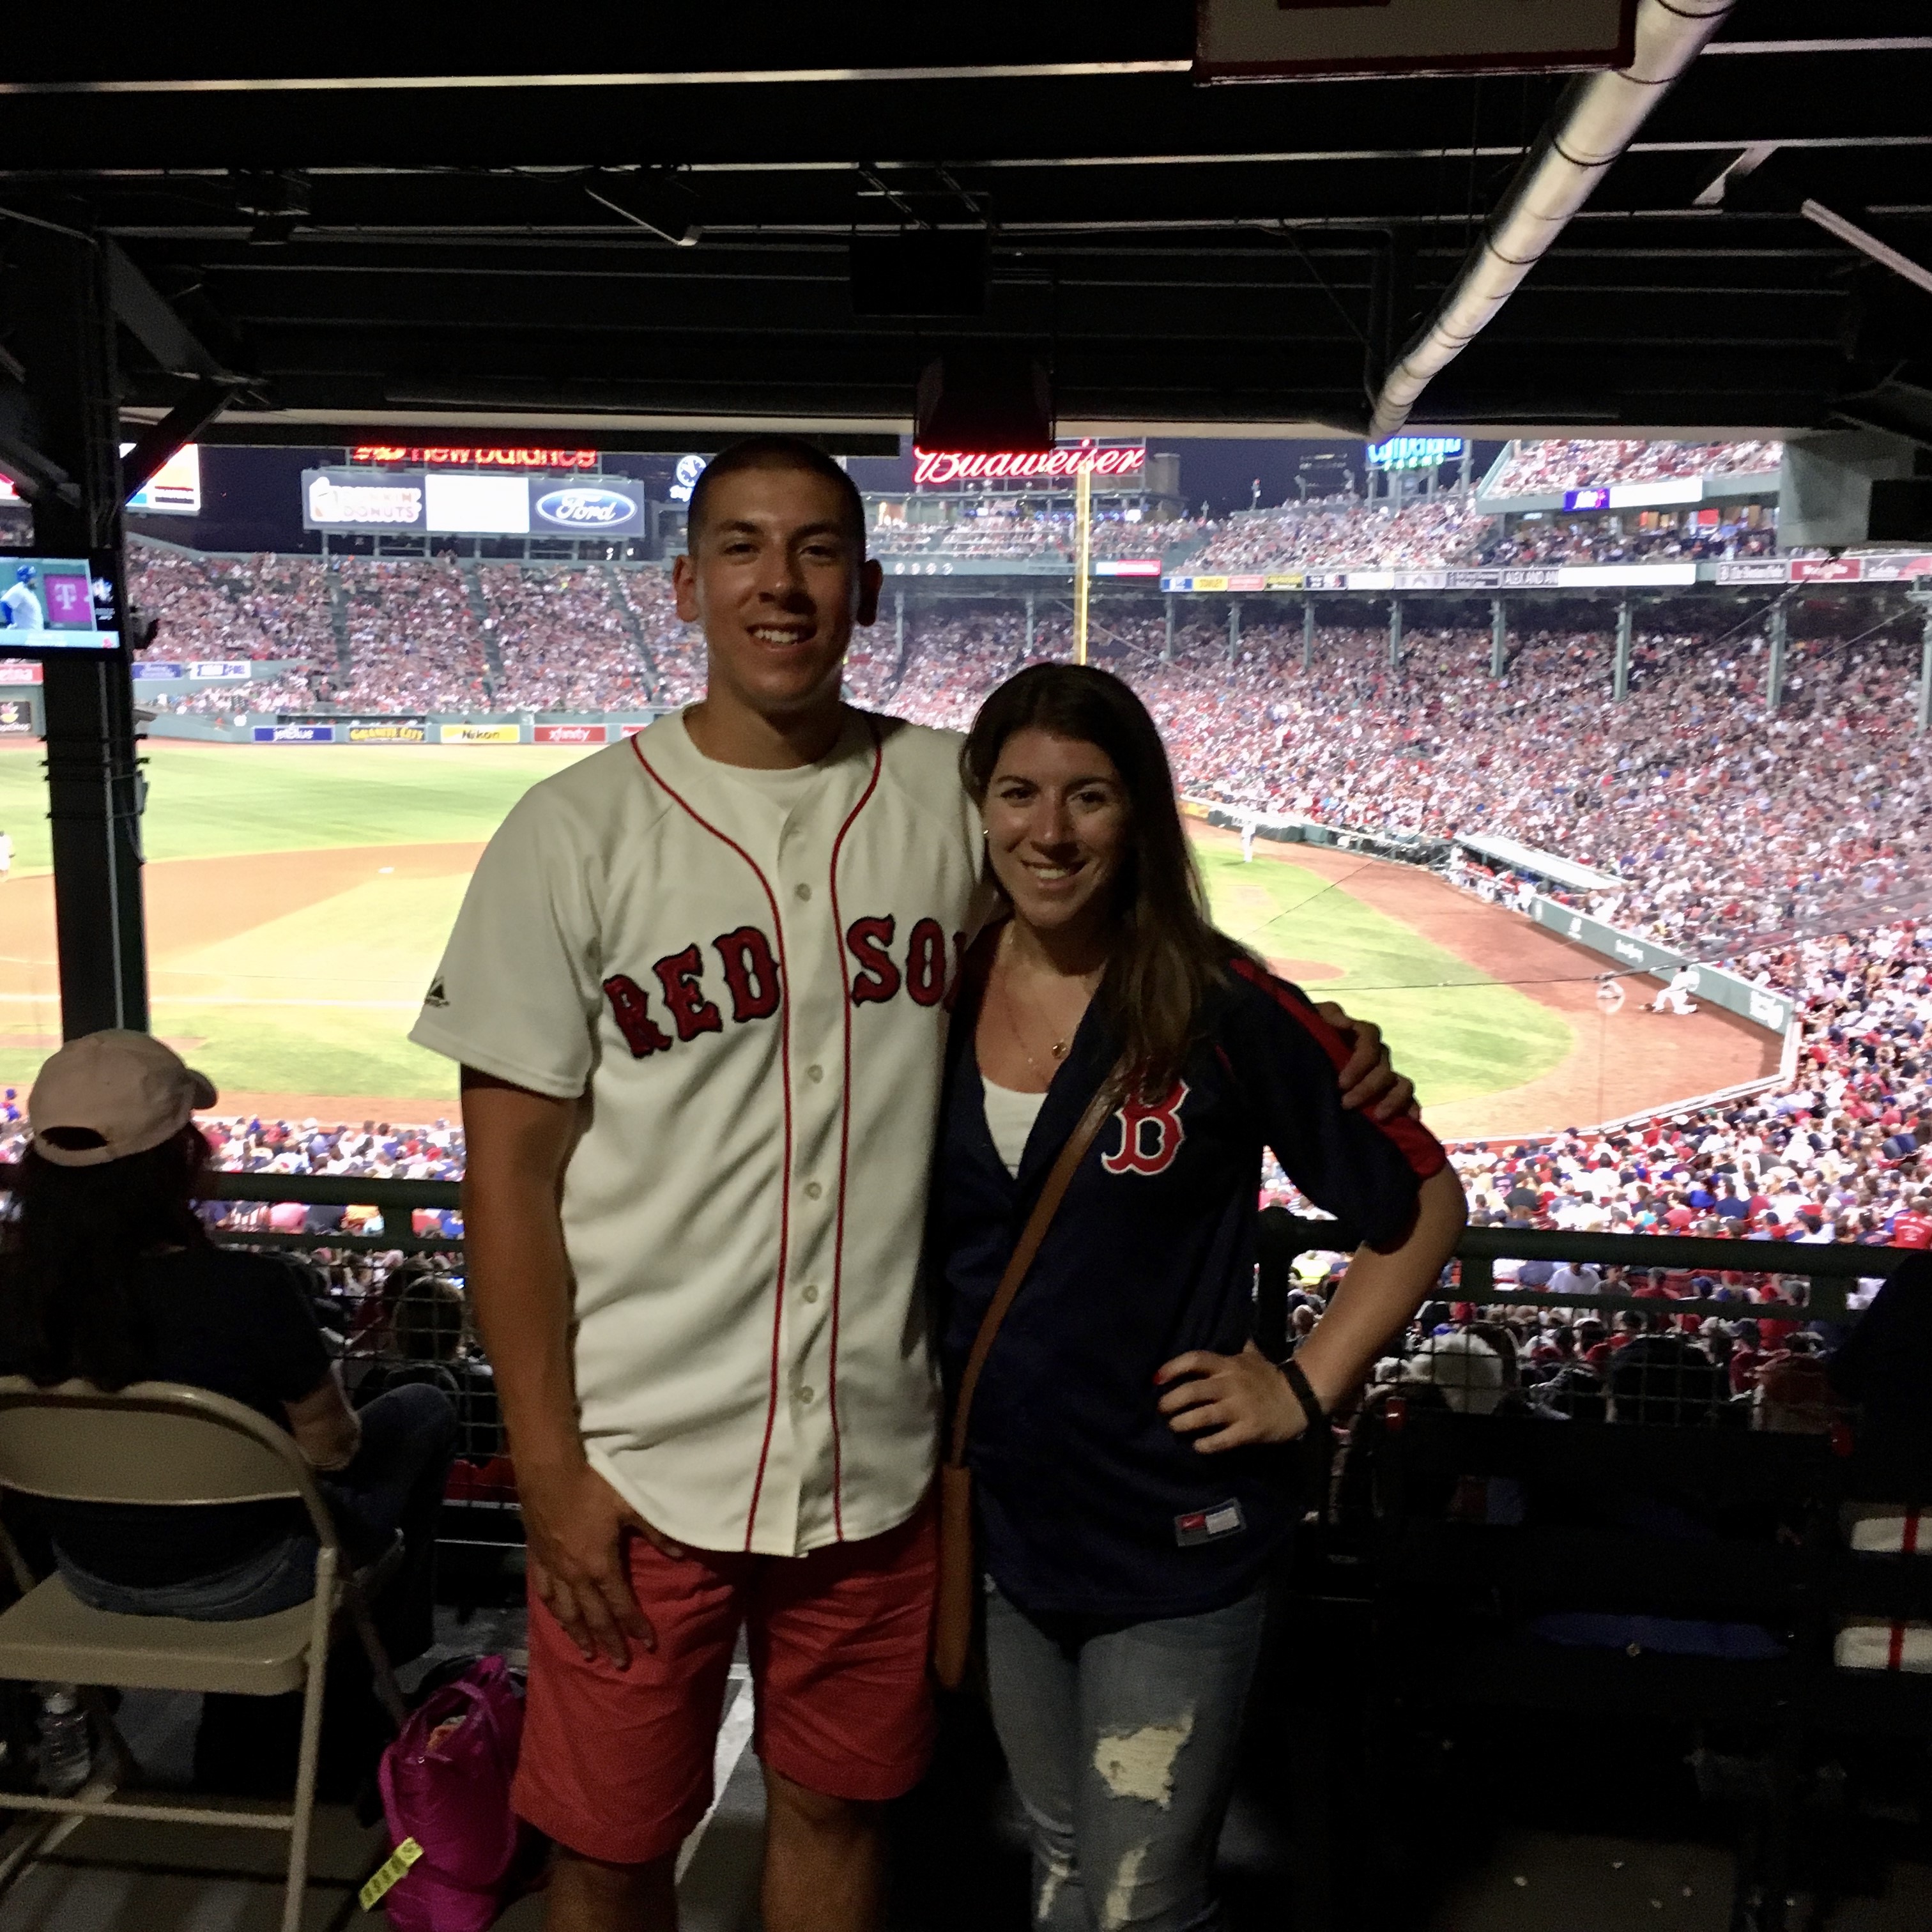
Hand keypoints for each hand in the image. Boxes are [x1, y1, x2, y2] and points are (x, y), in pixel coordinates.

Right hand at [518, 1458, 685, 1666]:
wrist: (548, 1471)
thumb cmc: (593, 1485)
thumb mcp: (630, 1505)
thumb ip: (655, 1531)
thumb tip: (681, 1554)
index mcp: (600, 1565)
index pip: (621, 1605)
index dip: (635, 1626)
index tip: (648, 1645)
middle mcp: (575, 1575)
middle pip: (594, 1616)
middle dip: (608, 1641)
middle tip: (618, 1664)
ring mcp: (553, 1568)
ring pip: (565, 1611)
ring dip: (577, 1633)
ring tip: (587, 1651)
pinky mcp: (537, 1557)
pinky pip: (544, 1591)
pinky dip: (551, 1609)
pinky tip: (555, 1616)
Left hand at [1156, 1340, 1309, 1453]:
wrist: (1301, 1398)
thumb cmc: (1271, 1377)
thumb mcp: (1254, 1357)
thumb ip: (1241, 1349)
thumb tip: (1240, 1336)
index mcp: (1228, 1365)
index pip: (1195, 1360)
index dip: (1172, 1368)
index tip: (1156, 1379)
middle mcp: (1230, 1384)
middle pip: (1192, 1390)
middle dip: (1171, 1401)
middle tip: (1161, 1410)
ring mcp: (1239, 1408)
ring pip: (1203, 1416)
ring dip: (1183, 1423)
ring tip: (1174, 1428)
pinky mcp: (1249, 1429)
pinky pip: (1222, 1439)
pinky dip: (1206, 1444)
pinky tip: (1197, 1446)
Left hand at [1315, 1002, 1416, 1120]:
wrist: (1300, 1057)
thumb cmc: (1307, 1037)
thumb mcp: (1311, 1020)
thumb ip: (1328, 1016)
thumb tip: (1347, 1023)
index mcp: (1359, 1034)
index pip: (1369, 1039)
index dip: (1360, 1062)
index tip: (1341, 1083)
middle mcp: (1376, 1052)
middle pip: (1383, 1067)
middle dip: (1367, 1088)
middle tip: (1346, 1104)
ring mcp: (1383, 1072)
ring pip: (1400, 1082)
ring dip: (1393, 1099)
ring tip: (1379, 1116)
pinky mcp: (1386, 1091)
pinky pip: (1405, 1096)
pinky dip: (1410, 1106)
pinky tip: (1411, 1118)